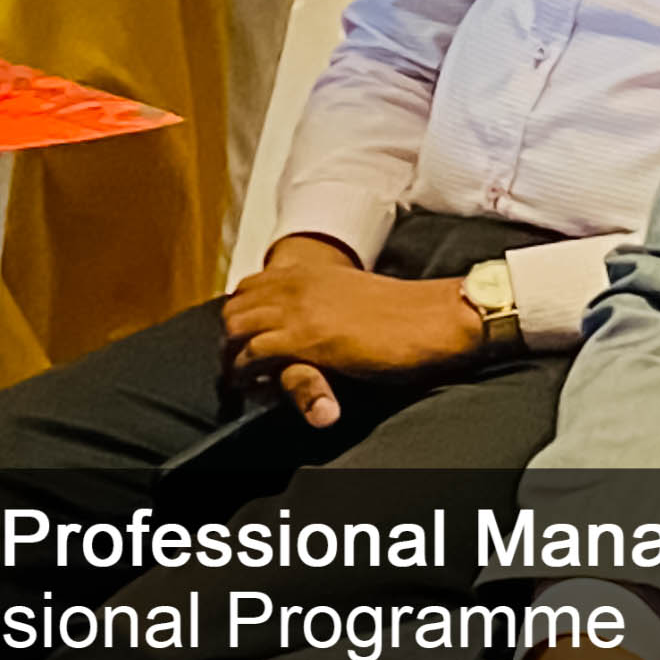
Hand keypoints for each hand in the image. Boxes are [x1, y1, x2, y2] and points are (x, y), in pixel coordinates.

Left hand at [217, 238, 485, 423]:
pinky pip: (254, 354)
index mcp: (310, 273)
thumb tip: (323, 319)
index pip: (251, 285)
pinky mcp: (304, 339)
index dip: (243, 313)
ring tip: (241, 379)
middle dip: (231, 336)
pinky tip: (253, 386)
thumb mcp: (355, 297)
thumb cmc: (403, 313)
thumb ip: (329, 302)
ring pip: (237, 328)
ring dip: (233, 355)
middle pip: (236, 307)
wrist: (429, 317)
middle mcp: (297, 285)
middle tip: (237, 364)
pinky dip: (246, 372)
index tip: (245, 337)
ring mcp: (297, 310)